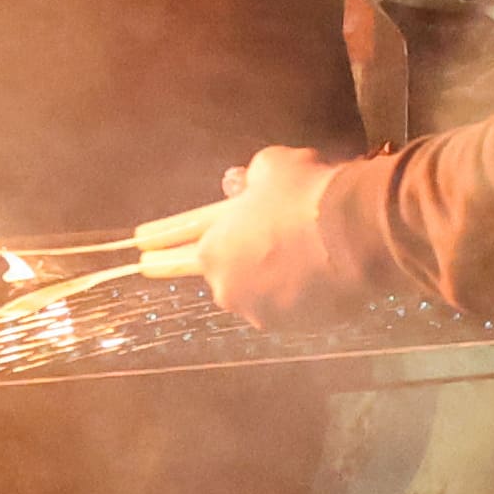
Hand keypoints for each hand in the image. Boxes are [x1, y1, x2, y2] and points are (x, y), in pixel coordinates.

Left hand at [160, 144, 372, 329]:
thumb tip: (250, 183)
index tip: (137, 245)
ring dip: (271, 274)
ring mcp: (262, 311)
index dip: (158, 239)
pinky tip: (320, 270)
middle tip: (238, 248)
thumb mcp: (272, 166)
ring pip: (260, 289)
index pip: (178, 240)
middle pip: (223, 270)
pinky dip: (299, 290)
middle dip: (230, 256)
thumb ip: (252, 179)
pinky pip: (292, 304)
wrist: (357, 232)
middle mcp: (228, 286)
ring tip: (303, 249)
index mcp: (213, 247)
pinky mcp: (296, 327)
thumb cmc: (307, 193)